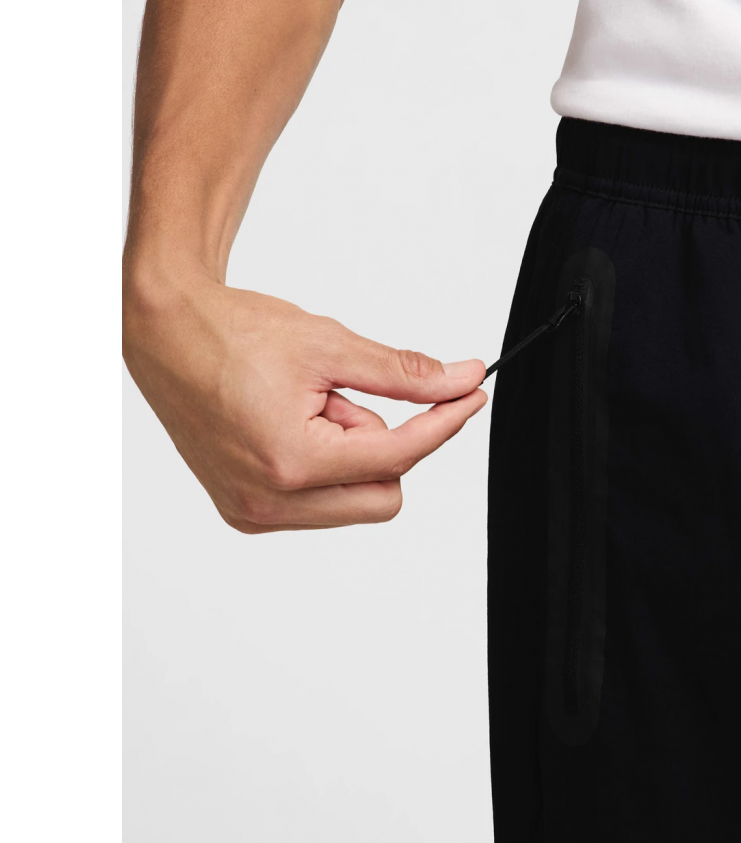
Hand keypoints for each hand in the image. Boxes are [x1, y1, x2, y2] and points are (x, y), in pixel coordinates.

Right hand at [123, 266, 486, 532]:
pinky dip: (326, 465)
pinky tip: (294, 424)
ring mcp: (254, 513)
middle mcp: (269, 503)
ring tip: (310, 405)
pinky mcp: (245, 511)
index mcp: (292, 463)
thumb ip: (404, 374)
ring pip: (354, 501)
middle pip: (384, 494)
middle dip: (385, 445)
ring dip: (352, 454)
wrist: (166, 331)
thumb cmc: (232, 332)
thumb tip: (459, 380)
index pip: (398, 456)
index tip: (471, 395)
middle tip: (349, 396)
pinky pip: (319, 503)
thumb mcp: (330, 346)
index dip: (443, 422)